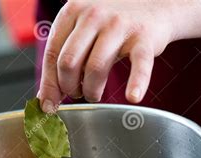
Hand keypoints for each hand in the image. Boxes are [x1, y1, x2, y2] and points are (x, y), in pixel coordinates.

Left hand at [38, 0, 174, 112]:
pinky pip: (138, 65)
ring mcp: (119, 25)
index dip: (49, 84)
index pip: (52, 54)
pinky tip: (133, 97)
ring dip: (91, 91)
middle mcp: (94, 14)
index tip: (49, 105)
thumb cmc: (112, 24)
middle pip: (69, 62)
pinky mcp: (144, 38)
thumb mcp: (83, 31)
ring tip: (94, 94)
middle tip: (77, 93)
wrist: (154, 4)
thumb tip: (46, 97)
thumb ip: (63, 57)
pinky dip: (136, 83)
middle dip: (69, 87)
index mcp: (73, 11)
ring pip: (95, 68)